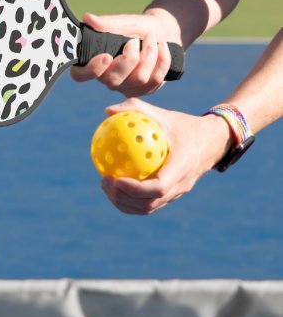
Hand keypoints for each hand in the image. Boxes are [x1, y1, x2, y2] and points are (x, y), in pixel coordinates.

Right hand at [71, 11, 180, 96]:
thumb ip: (107, 23)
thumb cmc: (137, 28)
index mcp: (94, 62)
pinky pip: (155, 80)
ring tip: (151, 38)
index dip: (91, 70)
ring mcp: (126, 87)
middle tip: (134, 41)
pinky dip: (162, 59)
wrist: (162, 33)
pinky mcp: (144, 90)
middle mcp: (107, 78)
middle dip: (129, 59)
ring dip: (149, 54)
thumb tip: (88, 18)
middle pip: (113, 81)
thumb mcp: (124, 22)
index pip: (80, 75)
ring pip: (139, 79)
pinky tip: (162, 47)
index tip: (106, 56)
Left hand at [99, 98, 233, 214]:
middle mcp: (181, 185)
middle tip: (104, 181)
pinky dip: (130, 200)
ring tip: (106, 185)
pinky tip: (115, 184)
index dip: (135, 189)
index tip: (115, 179)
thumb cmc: (184, 126)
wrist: (212, 141)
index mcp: (182, 167)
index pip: (158, 188)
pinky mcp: (172, 195)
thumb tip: (108, 111)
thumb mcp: (163, 114)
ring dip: (124, 202)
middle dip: (123, 198)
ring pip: (148, 208)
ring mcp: (177, 193)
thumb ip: (136, 109)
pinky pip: (149, 203)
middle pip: (149, 204)